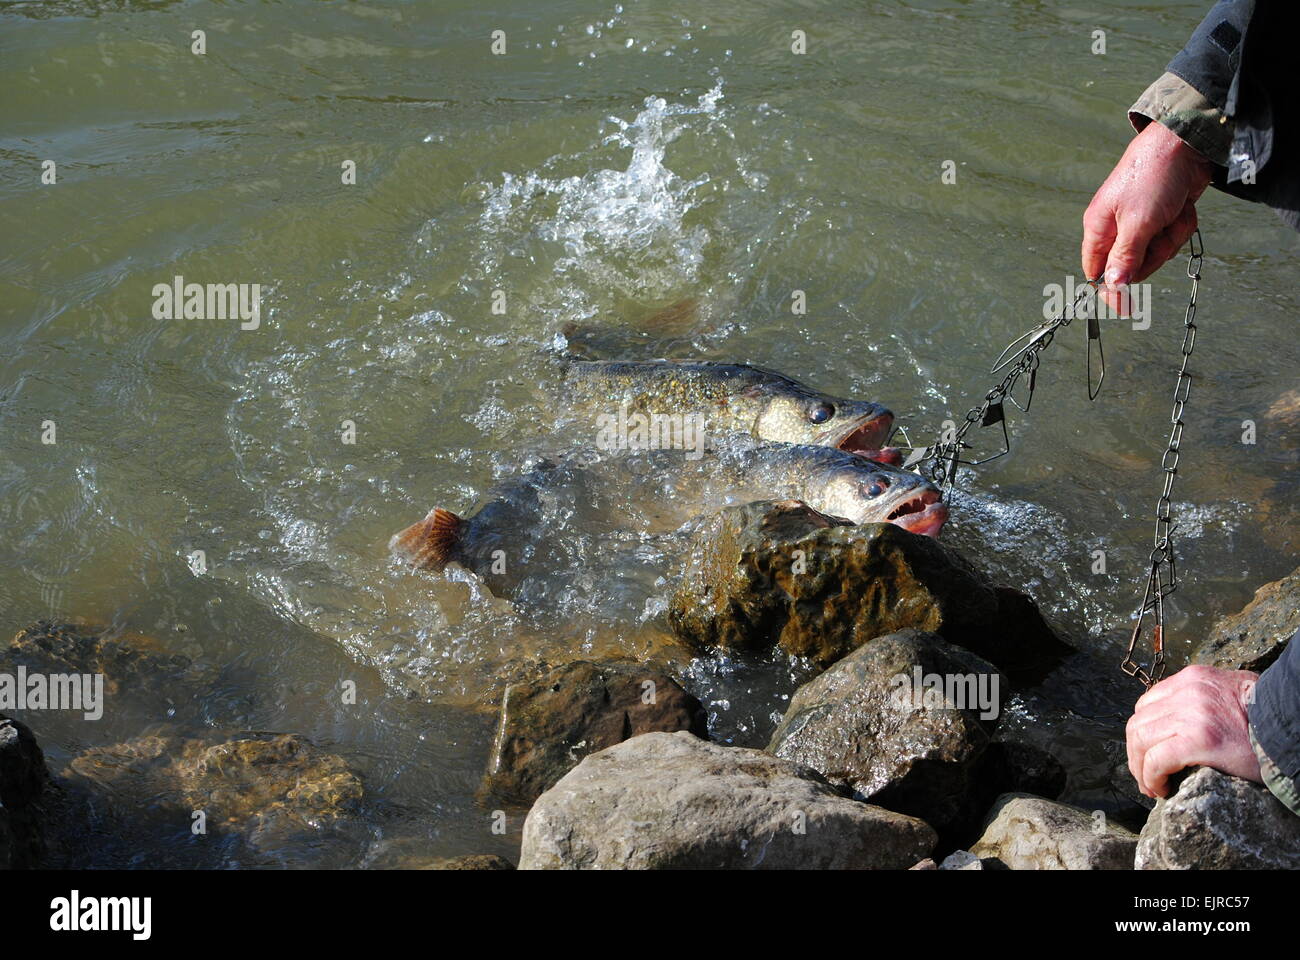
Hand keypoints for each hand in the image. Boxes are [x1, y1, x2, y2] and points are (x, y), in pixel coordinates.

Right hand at [1082, 121, 1213, 314]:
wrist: (1184, 145)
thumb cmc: (1153, 178)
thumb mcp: (1137, 223)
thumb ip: (1125, 259)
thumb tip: (1112, 287)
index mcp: (1099, 228)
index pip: (1096, 271)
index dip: (1111, 289)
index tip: (1127, 308)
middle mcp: (1117, 227)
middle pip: (1131, 266)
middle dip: (1152, 255)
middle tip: (1158, 235)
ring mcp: (1141, 222)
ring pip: (1156, 252)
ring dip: (1170, 237)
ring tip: (1172, 215)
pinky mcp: (1162, 216)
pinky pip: (1171, 236)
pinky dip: (1181, 225)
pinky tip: (1181, 207)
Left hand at [1126, 664, 1261, 798]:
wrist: (1291, 729)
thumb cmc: (1263, 721)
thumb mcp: (1227, 695)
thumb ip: (1199, 700)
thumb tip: (1174, 724)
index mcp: (1193, 678)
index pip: (1148, 704)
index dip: (1142, 732)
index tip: (1146, 752)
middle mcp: (1188, 691)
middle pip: (1139, 722)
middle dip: (1135, 753)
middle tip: (1145, 776)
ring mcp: (1192, 714)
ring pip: (1141, 741)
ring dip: (1140, 768)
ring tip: (1152, 786)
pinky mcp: (1199, 739)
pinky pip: (1157, 759)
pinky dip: (1151, 776)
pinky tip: (1161, 789)